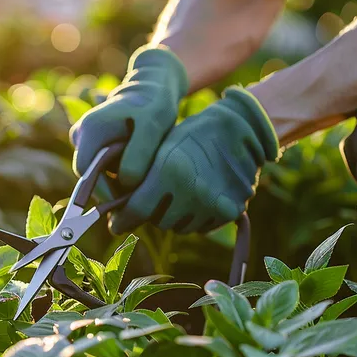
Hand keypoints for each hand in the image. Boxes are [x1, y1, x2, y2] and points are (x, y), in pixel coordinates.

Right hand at [70, 45, 188, 187]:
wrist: (152, 87)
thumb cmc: (154, 104)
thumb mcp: (153, 126)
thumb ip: (139, 154)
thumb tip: (125, 183)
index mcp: (91, 129)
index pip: (86, 172)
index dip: (103, 191)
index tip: (126, 202)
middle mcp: (81, 134)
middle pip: (89, 175)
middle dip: (111, 189)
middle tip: (138, 196)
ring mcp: (84, 139)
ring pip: (95, 173)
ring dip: (115, 182)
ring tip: (141, 181)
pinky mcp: (92, 144)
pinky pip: (100, 167)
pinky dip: (117, 175)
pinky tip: (137, 173)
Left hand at [109, 87, 279, 234]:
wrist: (241, 128)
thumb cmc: (192, 135)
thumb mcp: (162, 149)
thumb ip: (141, 179)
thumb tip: (119, 209)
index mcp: (170, 171)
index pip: (137, 210)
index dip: (123, 219)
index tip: (115, 223)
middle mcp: (192, 191)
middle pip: (158, 222)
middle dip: (151, 214)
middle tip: (154, 200)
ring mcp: (213, 203)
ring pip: (180, 227)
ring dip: (174, 217)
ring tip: (178, 195)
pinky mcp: (230, 211)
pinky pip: (201, 227)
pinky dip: (194, 219)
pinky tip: (196, 199)